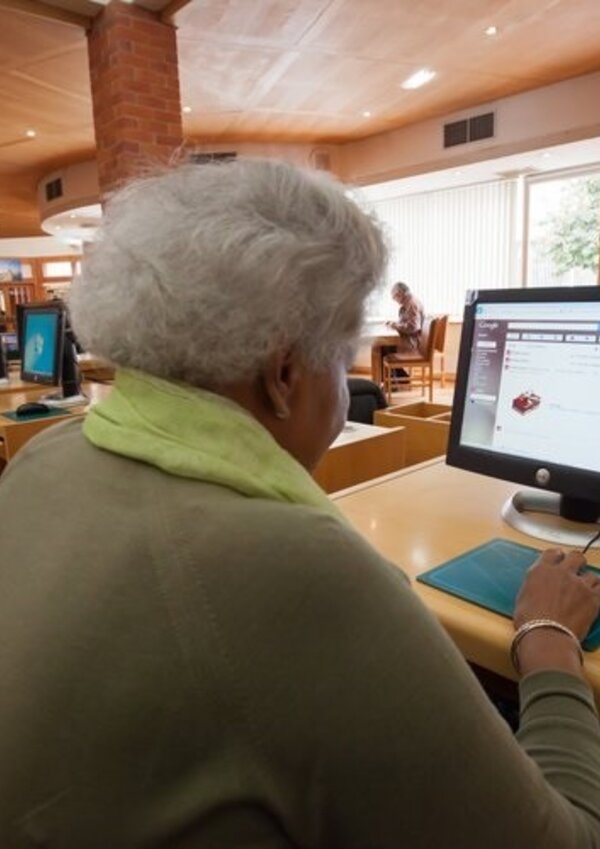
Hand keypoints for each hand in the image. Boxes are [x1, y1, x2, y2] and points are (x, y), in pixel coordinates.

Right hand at [513, 549, 599, 676]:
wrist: (546, 635)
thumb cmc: (529, 620)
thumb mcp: (523, 597)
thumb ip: (534, 585)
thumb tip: (538, 586)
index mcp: (541, 571)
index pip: (552, 553)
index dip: (557, 556)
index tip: (559, 559)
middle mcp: (562, 573)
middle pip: (576, 556)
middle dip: (577, 561)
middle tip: (576, 570)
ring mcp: (579, 584)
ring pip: (592, 574)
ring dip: (588, 581)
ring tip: (585, 591)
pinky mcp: (593, 598)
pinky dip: (597, 593)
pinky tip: (593, 599)